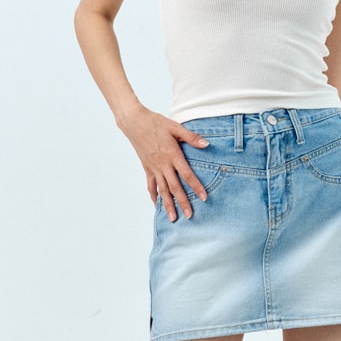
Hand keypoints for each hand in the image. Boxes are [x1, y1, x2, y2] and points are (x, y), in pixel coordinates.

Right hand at [121, 106, 209, 221]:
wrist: (134, 122)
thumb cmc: (156, 123)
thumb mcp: (175, 127)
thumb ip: (191, 137)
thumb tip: (206, 144)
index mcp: (172, 155)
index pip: (187, 174)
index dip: (196, 186)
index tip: (204, 198)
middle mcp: (163, 164)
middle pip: (175, 187)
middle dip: (183, 202)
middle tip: (189, 216)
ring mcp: (153, 168)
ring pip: (162, 190)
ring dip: (168, 205)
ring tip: (173, 218)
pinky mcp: (146, 168)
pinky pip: (151, 186)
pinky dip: (154, 197)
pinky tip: (157, 206)